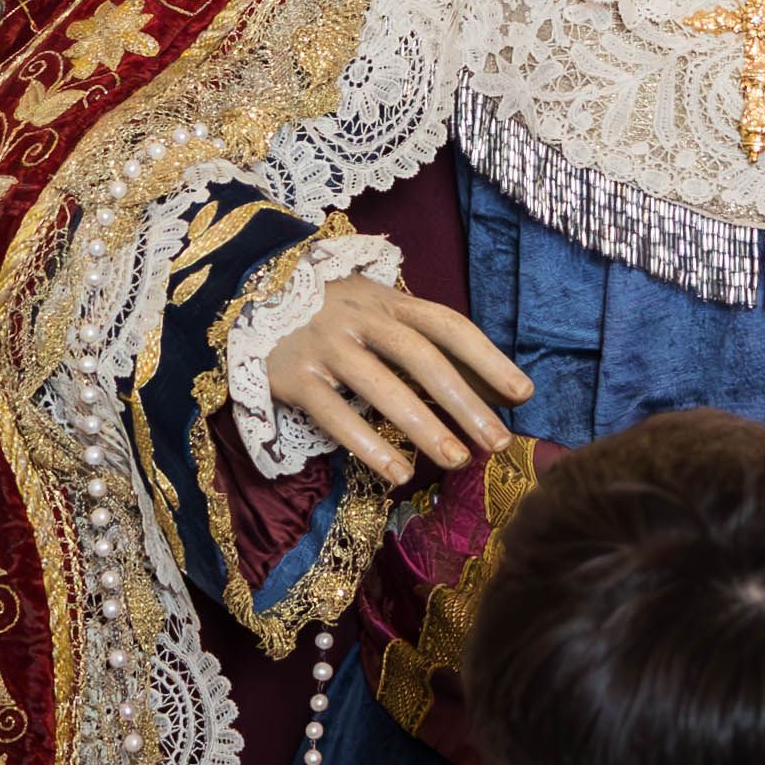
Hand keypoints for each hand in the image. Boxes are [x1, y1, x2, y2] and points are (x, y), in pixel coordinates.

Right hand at [265, 275, 530, 480]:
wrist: (242, 292)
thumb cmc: (327, 313)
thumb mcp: (375, 312)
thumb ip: (421, 342)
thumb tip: (488, 388)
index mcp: (387, 300)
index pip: (447, 325)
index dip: (487, 358)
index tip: (523, 395)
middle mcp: (358, 317)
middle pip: (421, 357)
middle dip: (464, 401)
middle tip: (496, 441)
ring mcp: (323, 345)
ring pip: (381, 386)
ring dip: (423, 426)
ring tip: (456, 461)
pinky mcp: (292, 377)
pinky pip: (334, 415)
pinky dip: (368, 444)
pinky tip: (397, 472)